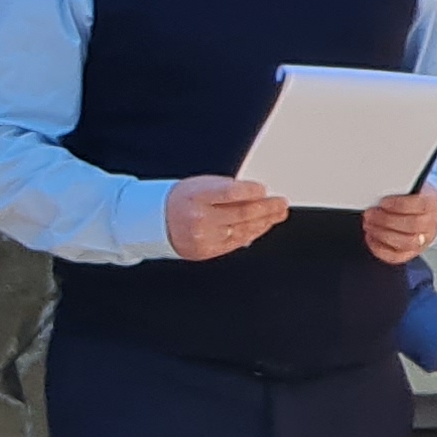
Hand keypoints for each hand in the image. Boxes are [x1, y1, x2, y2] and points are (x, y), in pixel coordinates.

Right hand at [165, 174, 288, 261]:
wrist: (155, 222)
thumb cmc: (179, 201)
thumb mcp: (197, 185)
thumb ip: (224, 188)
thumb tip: (253, 194)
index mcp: (195, 196)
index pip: (231, 193)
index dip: (251, 192)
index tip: (264, 190)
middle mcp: (200, 218)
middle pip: (242, 213)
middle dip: (267, 208)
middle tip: (281, 204)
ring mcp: (205, 237)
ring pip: (243, 229)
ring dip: (265, 222)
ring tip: (277, 214)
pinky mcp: (208, 250)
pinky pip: (237, 242)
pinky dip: (252, 233)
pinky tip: (261, 227)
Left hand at [359, 189, 436, 264]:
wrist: (425, 213)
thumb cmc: (412, 199)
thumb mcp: (409, 189)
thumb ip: (397, 190)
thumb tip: (378, 192)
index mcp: (430, 205)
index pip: (420, 206)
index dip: (399, 205)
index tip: (383, 202)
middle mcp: (429, 225)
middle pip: (411, 225)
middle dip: (386, 220)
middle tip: (369, 214)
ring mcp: (422, 241)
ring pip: (404, 242)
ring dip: (382, 234)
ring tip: (368, 225)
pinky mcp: (410, 253)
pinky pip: (395, 256)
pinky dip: (380, 248)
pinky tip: (371, 237)